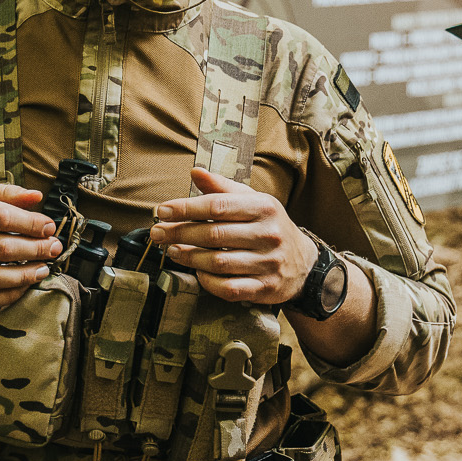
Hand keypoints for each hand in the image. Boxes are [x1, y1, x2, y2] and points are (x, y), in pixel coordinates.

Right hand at [0, 182, 62, 309]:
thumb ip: (4, 193)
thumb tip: (37, 197)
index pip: (1, 217)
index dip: (30, 224)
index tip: (49, 227)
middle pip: (0, 248)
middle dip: (35, 250)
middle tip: (54, 249)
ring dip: (24, 276)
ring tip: (44, 269)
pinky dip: (6, 296)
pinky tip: (23, 287)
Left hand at [149, 168, 316, 304]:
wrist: (303, 263)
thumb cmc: (269, 227)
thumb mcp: (253, 201)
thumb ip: (223, 188)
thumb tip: (195, 172)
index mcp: (263, 207)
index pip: (217, 206)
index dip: (186, 208)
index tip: (163, 211)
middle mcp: (268, 234)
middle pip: (213, 235)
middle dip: (180, 233)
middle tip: (158, 233)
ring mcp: (268, 263)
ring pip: (218, 263)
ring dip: (189, 258)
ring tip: (172, 251)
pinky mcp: (265, 288)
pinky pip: (229, 288)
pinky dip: (208, 281)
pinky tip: (198, 272)